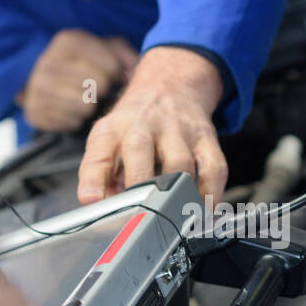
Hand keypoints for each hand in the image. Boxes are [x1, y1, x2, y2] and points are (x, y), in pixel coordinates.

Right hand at [16, 29, 137, 132]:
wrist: (44, 78)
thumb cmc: (85, 63)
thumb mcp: (106, 49)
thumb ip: (125, 56)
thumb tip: (133, 75)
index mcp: (67, 41)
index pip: (111, 66)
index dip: (118, 75)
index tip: (113, 74)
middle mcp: (48, 61)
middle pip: (99, 86)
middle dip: (105, 90)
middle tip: (99, 89)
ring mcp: (37, 86)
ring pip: (85, 106)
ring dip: (91, 106)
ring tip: (85, 98)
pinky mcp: (34, 110)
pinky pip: (71, 122)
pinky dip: (77, 119)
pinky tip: (72, 109)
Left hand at [77, 46, 227, 204]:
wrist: (169, 86)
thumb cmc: (134, 124)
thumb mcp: (107, 140)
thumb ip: (100, 175)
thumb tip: (100, 207)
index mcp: (114, 129)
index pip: (98, 151)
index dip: (92, 178)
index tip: (91, 200)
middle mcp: (144, 125)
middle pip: (140, 151)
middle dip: (138, 186)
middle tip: (138, 216)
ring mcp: (178, 129)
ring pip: (180, 163)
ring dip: (177, 195)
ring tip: (173, 219)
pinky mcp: (205, 137)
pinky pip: (213, 168)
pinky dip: (211, 193)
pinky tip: (203, 209)